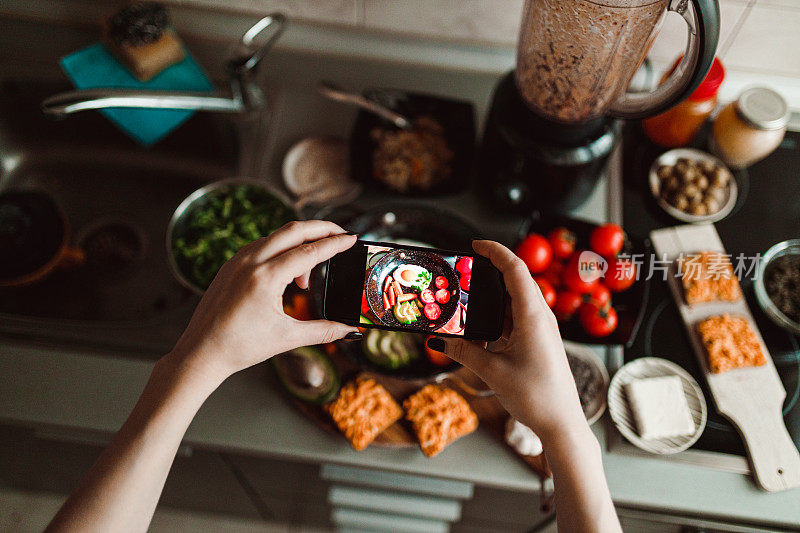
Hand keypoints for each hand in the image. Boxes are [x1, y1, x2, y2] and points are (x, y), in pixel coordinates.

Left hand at [168, 220, 359, 384]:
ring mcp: (238, 260)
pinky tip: (286, 275)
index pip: (309, 251)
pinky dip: (281, 251)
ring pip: (277, 236)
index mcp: (265, 278)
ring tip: (307, 279)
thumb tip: (351, 331)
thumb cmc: (241, 347)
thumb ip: (324, 331)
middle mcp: (250, 262)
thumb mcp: (288, 338)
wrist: (201, 352)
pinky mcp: (230, 264)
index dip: (335, 244)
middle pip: (294, 230)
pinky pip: (262, 245)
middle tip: (341, 234)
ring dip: (300, 244)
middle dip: (321, 229)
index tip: (352, 239)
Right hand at [428, 240, 585, 442]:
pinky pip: (516, 319)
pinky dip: (497, 319)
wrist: (562, 422)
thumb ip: (464, 351)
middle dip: (488, 273)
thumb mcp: (492, 371)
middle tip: (462, 274)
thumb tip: (439, 340)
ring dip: (491, 300)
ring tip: (465, 305)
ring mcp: (541, 328)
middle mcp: (540, 316)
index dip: (495, 251)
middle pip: (514, 280)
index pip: (515, 269)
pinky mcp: (539, 340)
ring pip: (513, 301)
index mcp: (532, 315)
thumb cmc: (536, 396)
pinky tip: (479, 333)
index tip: (475, 245)